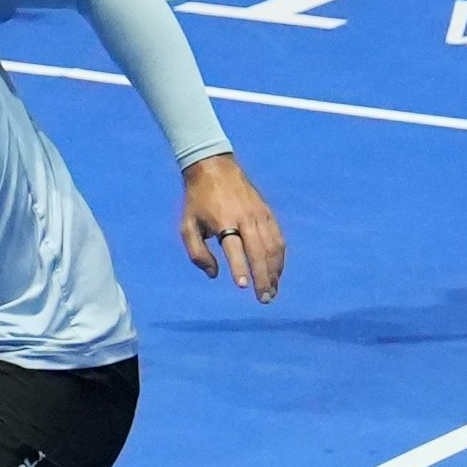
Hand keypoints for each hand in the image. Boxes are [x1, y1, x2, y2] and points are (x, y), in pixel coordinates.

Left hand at [180, 155, 288, 303]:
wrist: (215, 167)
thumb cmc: (197, 200)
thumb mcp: (187, 224)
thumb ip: (196, 252)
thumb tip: (214, 275)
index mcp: (224, 220)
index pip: (234, 248)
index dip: (240, 268)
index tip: (243, 286)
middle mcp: (246, 218)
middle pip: (259, 251)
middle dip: (263, 277)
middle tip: (264, 299)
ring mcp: (260, 215)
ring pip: (273, 247)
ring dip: (274, 271)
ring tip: (272, 291)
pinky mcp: (268, 213)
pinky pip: (278, 238)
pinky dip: (280, 258)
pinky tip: (277, 272)